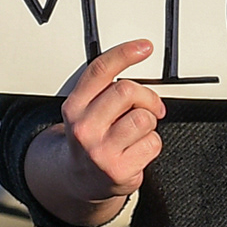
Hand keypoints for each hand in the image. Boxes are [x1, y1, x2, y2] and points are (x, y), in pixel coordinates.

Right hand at [43, 40, 165, 213]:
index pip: (100, 71)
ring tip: (138, 132)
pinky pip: (152, 143)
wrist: (79, 179)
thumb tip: (138, 62)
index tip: (145, 47)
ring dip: (149, 123)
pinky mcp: (118, 170)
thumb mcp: (86, 109)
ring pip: (144, 118)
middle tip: (151, 105)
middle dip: (147, 96)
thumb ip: (104, 89)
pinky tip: (137, 150)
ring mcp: (100, 151)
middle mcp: (84, 128)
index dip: (125, 54)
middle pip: (127, 91)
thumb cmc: (91, 138)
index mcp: (74, 107)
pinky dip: (152, 144)